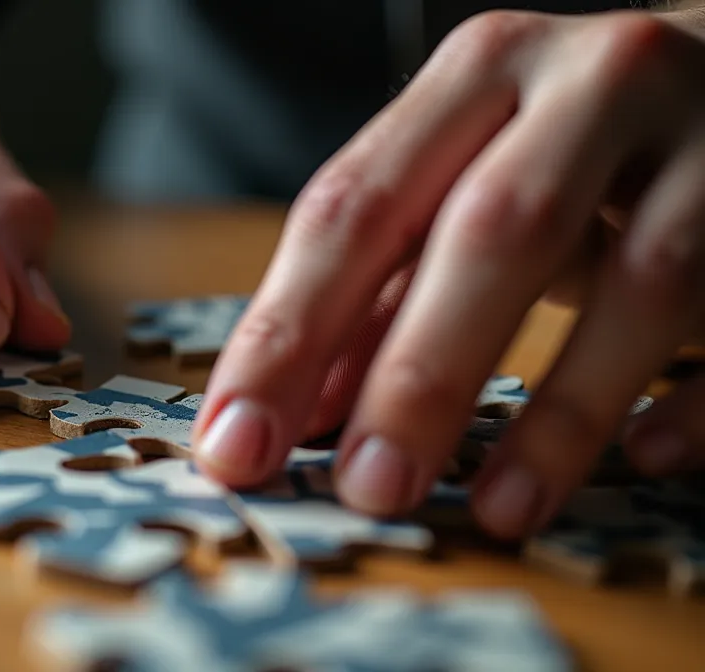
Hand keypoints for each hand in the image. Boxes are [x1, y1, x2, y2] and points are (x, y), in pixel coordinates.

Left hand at [191, 9, 704, 538]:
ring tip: (498, 508)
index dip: (287, 333)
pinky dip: (698, 392)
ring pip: (642, 276)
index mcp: (476, 75)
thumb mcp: (464, 183)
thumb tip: (291, 411)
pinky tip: (648, 455)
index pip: (354, 207)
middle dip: (420, 373)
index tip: (236, 444)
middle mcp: (591, 81)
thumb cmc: (573, 140)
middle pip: (492, 231)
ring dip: (563, 411)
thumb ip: (380, 289)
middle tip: (367, 488)